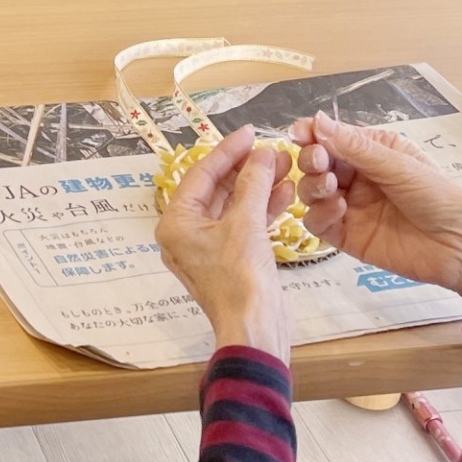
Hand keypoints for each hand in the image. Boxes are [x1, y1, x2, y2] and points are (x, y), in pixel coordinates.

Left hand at [154, 126, 295, 357]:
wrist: (255, 329)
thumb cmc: (241, 279)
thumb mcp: (247, 223)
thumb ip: (253, 183)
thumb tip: (263, 154)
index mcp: (176, 223)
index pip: (201, 174)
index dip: (228, 151)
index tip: (251, 133)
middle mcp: (185, 233)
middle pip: (216, 188)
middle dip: (247, 169)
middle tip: (274, 151)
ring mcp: (207, 248)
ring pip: (233, 206)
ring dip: (259, 187)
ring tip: (286, 167)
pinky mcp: (229, 259)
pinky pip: (243, 225)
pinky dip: (262, 209)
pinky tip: (286, 193)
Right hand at [288, 113, 461, 304]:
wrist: (460, 246)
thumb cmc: (439, 196)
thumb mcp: (399, 165)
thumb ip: (356, 148)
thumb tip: (318, 121)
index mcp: (371, 151)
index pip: (331, 137)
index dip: (312, 134)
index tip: (299, 133)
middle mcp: (356, 177)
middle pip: (315, 163)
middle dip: (311, 159)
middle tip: (319, 162)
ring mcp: (349, 207)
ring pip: (310, 191)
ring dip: (313, 185)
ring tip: (331, 187)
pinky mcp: (346, 236)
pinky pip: (317, 222)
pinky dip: (320, 214)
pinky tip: (339, 210)